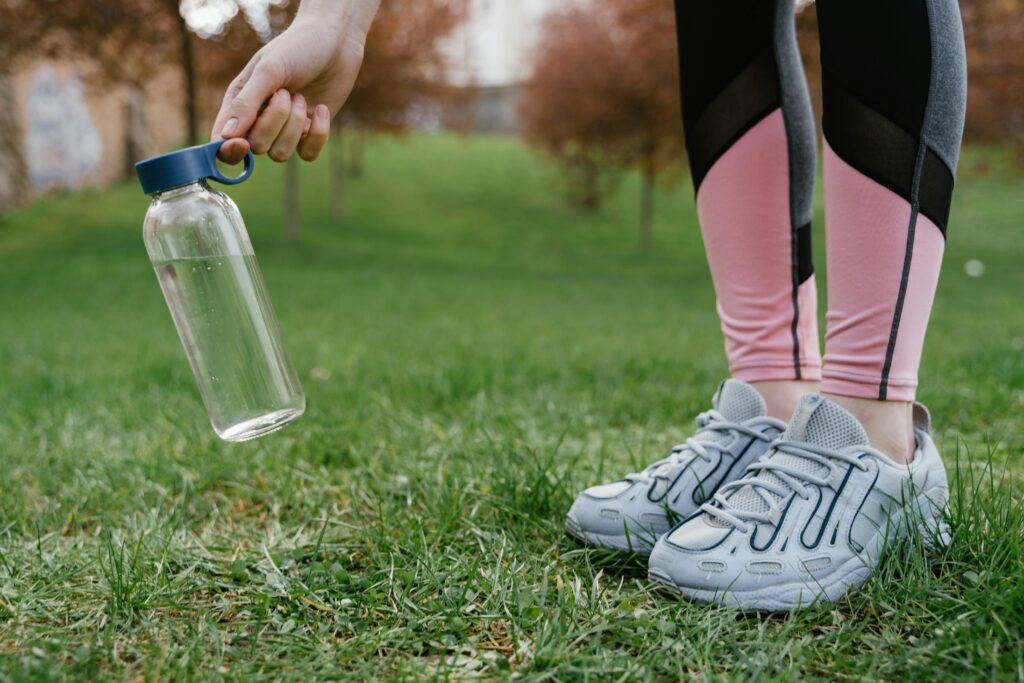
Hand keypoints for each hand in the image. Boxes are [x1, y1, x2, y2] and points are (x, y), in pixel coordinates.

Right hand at [211, 0, 380, 163]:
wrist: (334, 44)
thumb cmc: (295, 50)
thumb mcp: (268, 71)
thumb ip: (245, 103)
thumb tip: (226, 136)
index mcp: (237, 104)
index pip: (222, 142)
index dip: (228, 151)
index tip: (241, 144)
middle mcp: (258, 121)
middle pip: (256, 148)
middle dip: (274, 121)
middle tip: (285, 92)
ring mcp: (284, 131)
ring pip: (280, 154)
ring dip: (295, 124)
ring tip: (300, 95)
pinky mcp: (309, 135)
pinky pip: (308, 154)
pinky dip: (317, 133)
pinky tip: (322, 108)